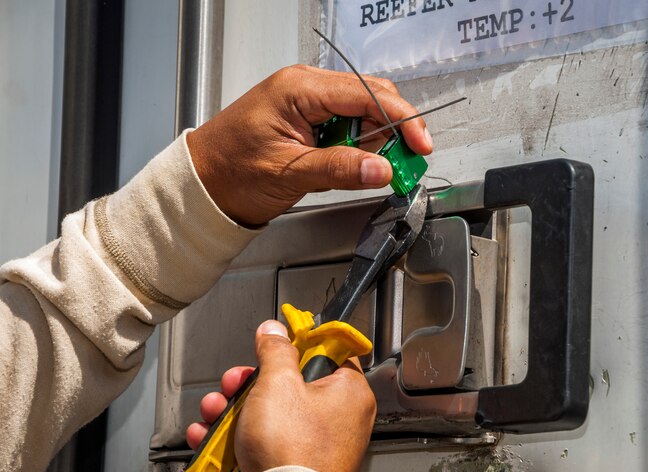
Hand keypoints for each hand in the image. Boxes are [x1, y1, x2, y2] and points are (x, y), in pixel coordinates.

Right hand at [185, 320, 376, 471]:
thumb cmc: (294, 453)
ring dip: (235, 410)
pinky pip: (265, 442)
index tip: (275, 342)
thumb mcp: (278, 385)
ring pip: (271, 414)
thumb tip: (275, 331)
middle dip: (249, 383)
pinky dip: (238, 438)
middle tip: (234, 384)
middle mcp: (338, 418)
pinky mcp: (293, 466)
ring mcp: (316, 444)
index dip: (296, 344)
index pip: (327, 352)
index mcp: (348, 392)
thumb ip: (275, 351)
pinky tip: (212, 437)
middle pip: (290, 384)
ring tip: (215, 412)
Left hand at [187, 65, 432, 226]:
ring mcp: (307, 101)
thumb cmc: (230, 171)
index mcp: (299, 89)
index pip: (366, 94)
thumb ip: (339, 169)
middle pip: (370, 98)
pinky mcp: (308, 119)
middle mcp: (305, 87)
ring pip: (361, 113)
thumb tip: (381, 168)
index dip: (401, 118)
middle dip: (393, 130)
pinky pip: (346, 126)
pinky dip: (357, 146)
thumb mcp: (289, 173)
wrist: (202, 183)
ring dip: (374, 141)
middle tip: (404, 163)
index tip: (420, 145)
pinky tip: (353, 165)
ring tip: (370, 170)